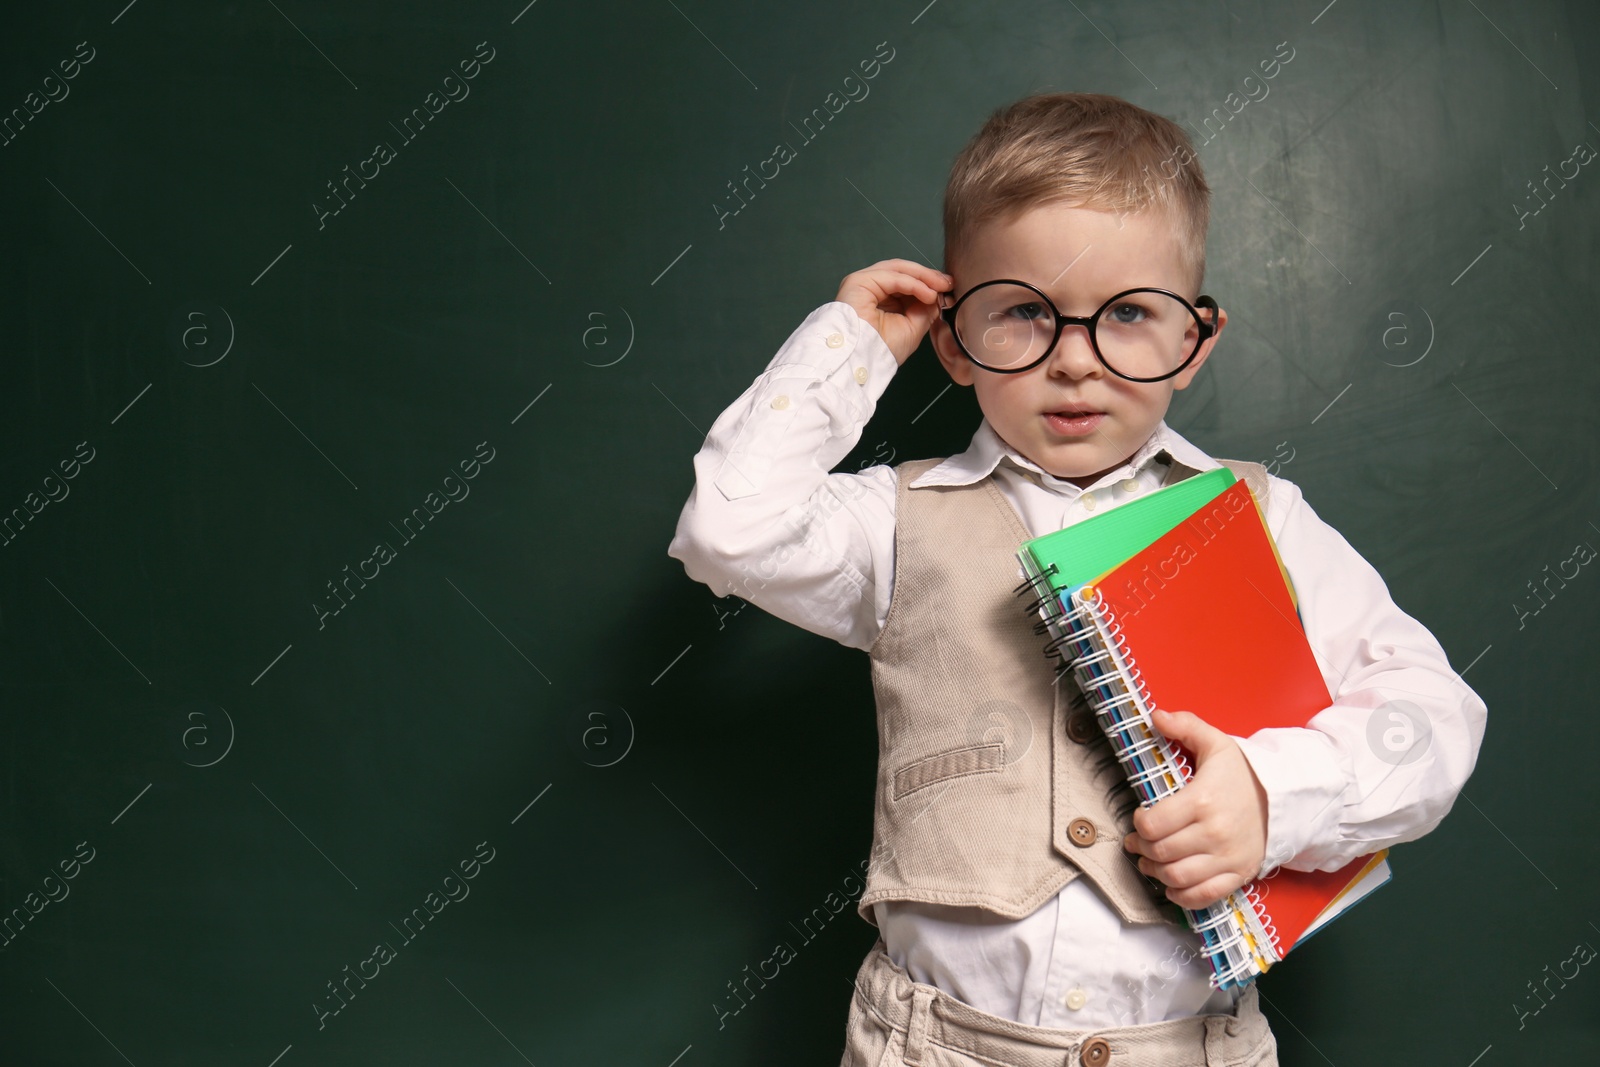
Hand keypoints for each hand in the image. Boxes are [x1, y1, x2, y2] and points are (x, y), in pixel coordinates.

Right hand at [835, 259, 952, 364]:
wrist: (863, 361)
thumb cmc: (882, 349)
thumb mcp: (912, 327)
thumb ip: (924, 308)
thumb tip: (937, 295)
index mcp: (879, 297)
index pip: (905, 280)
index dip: (927, 281)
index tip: (947, 287)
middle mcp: (869, 287)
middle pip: (902, 271)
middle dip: (927, 276)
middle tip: (947, 283)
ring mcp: (863, 282)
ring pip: (898, 269)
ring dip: (923, 277)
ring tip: (940, 287)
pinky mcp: (859, 282)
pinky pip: (893, 277)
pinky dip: (913, 283)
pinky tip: (928, 293)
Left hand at [1121, 708, 1268, 909]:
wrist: (1286, 799)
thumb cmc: (1245, 773)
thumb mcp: (1217, 743)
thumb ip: (1185, 726)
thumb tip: (1155, 716)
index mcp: (1203, 801)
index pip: (1153, 825)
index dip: (1138, 824)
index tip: (1139, 818)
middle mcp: (1214, 833)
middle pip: (1160, 852)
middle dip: (1140, 848)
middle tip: (1136, 842)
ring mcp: (1227, 858)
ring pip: (1176, 877)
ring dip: (1154, 872)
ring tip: (1148, 861)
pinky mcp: (1238, 875)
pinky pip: (1202, 896)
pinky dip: (1180, 896)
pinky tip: (1170, 885)